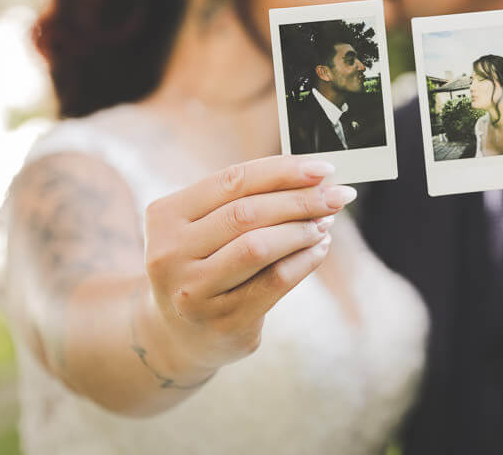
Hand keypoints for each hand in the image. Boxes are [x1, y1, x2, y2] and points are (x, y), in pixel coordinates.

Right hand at [142, 155, 355, 373]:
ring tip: (326, 221)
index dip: (282, 170)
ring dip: (303, 229)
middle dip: (301, 200)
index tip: (322, 168)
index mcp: (165, 216)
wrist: (180, 334)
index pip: (232, 181)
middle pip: (247, 213)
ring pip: (259, 246)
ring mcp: (194, 291)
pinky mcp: (224, 321)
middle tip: (337, 195)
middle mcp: (170, 253)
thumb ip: (246, 200)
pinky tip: (320, 248)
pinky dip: (305, 260)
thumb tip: (312, 179)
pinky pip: (275, 281)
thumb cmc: (204, 265)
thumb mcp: (206, 228)